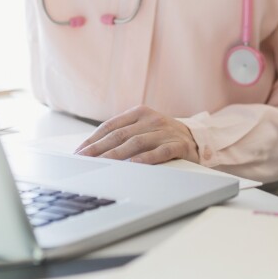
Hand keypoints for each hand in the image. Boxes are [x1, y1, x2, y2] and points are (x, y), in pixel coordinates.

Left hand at [74, 105, 199, 164]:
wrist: (198, 139)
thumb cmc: (163, 136)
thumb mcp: (143, 129)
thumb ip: (123, 135)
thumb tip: (92, 151)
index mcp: (139, 113)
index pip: (110, 126)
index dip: (93, 139)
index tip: (79, 152)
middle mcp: (152, 119)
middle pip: (120, 135)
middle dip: (99, 149)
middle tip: (84, 161)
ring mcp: (166, 131)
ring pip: (137, 143)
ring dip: (117, 155)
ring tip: (103, 165)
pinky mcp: (179, 145)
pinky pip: (161, 152)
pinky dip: (147, 158)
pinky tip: (135, 164)